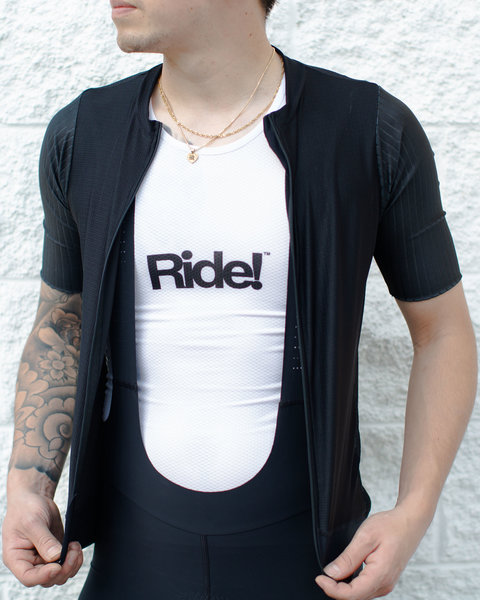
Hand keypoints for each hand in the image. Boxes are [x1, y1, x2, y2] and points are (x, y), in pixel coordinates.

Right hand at [2, 490, 82, 586]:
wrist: (34, 498)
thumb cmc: (26, 508)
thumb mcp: (33, 523)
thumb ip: (44, 541)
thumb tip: (56, 557)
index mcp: (16, 558)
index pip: (29, 577)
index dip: (44, 576)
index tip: (57, 566)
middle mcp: (29, 562)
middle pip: (47, 579)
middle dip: (63, 568)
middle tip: (72, 552)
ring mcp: (43, 558)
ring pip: (59, 574)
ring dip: (71, 564)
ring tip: (75, 547)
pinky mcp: (55, 553)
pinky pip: (66, 564)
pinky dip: (74, 558)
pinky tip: (75, 546)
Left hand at [314, 506, 428, 598]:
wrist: (410, 522)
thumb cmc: (391, 526)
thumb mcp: (365, 537)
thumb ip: (348, 558)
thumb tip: (332, 574)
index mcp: (380, 575)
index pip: (352, 595)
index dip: (332, 590)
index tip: (319, 578)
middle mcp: (385, 584)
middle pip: (355, 597)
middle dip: (336, 590)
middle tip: (322, 576)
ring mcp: (386, 583)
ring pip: (360, 595)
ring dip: (344, 589)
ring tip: (331, 575)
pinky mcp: (385, 579)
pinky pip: (366, 588)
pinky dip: (353, 585)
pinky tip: (345, 574)